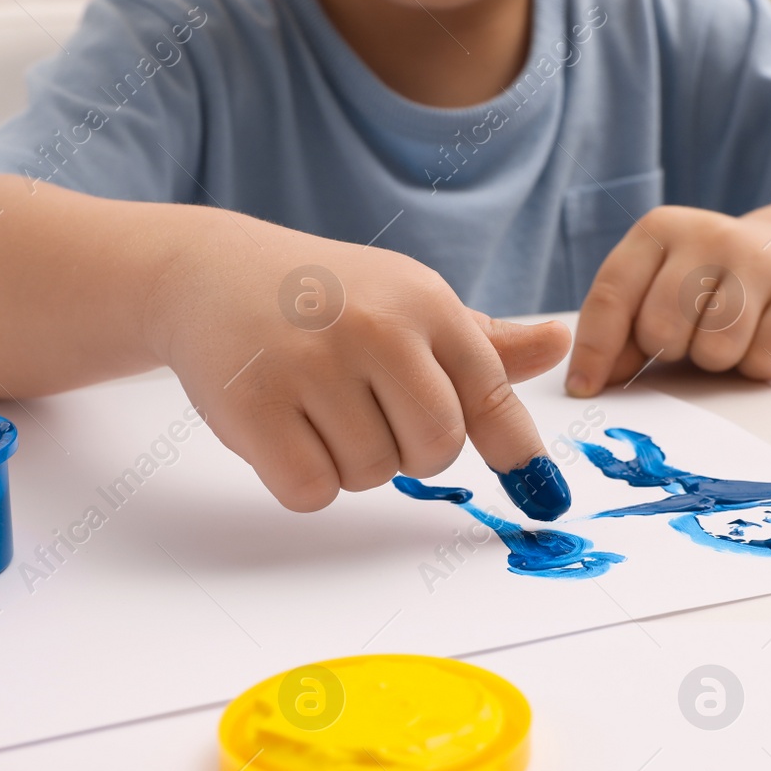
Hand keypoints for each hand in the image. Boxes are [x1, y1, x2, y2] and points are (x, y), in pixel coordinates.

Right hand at [153, 216, 572, 515]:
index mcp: (424, 302)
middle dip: (411, 451)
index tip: (543, 497)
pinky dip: (302, 479)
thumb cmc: (326, 297)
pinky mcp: (254, 405)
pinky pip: (313, 490)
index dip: (515, 452)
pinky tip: (284, 428)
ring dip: (349, 461)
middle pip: (436, 450)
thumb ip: (482, 342)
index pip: (490, 396)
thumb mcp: (407, 302)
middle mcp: (375, 327)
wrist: (210, 273)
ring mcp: (312, 364)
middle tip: (370, 412)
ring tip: (316, 404)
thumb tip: (561, 344)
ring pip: (372, 475)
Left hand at [564, 206, 770, 395]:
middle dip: (670, 350)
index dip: (594, 350)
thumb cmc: (705, 288)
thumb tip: (589, 382)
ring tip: (727, 334)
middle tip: (690, 336)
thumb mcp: (654, 293)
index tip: (584, 390)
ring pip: (715, 349)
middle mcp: (707, 234)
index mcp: (657, 231)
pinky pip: (762, 361)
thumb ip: (619, 332)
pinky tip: (762, 336)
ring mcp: (759, 258)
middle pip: (662, 328)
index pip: (612, 294)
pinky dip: (757, 365)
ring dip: (716, 360)